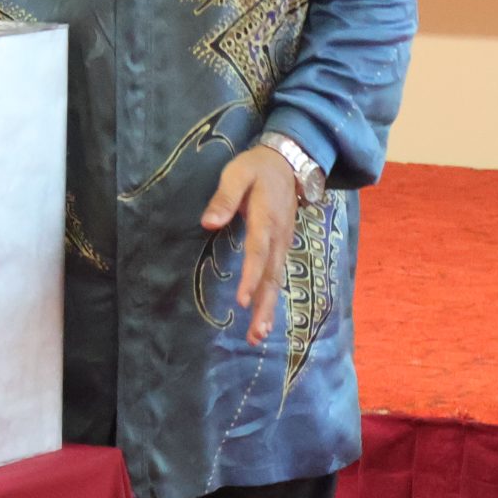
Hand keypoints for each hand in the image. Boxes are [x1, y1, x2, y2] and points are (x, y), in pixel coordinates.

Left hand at [201, 146, 297, 344]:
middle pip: (271, 275)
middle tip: (256, 334)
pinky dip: (271, 298)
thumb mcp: (237, 173)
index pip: (257, 252)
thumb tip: (209, 223)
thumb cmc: (257, 168)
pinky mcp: (282, 247)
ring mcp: (283, 243)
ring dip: (268, 308)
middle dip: (263, 306)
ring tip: (259, 335)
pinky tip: (264, 317)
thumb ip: (224, 197)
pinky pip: (277, 275)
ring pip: (276, 280)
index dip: (250, 277)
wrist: (289, 162)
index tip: (241, 301)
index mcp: (265, 218)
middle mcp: (278, 236)